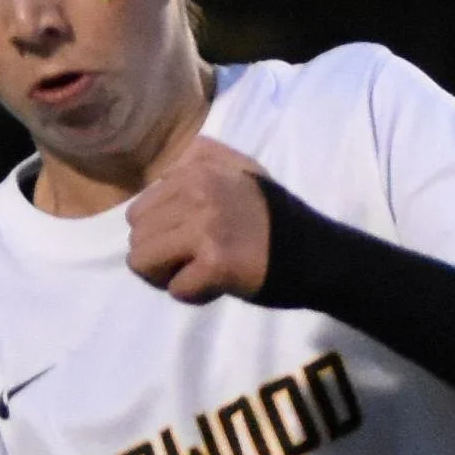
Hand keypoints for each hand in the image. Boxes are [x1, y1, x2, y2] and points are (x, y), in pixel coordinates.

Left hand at [126, 136, 273, 301]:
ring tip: (201, 271)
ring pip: (143, 261)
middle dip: (159, 255)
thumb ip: (200, 160)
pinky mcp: (216, 262)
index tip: (188, 238)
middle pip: (137, 235)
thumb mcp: (240, 168)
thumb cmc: (275, 216)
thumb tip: (159, 173)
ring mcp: (205, 225)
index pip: (140, 207)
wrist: (318, 253)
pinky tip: (217, 284)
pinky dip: (193, 294)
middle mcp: (196, 188)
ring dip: (169, 275)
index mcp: (196, 165)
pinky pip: (176, 289)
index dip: (160, 231)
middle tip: (194, 260)